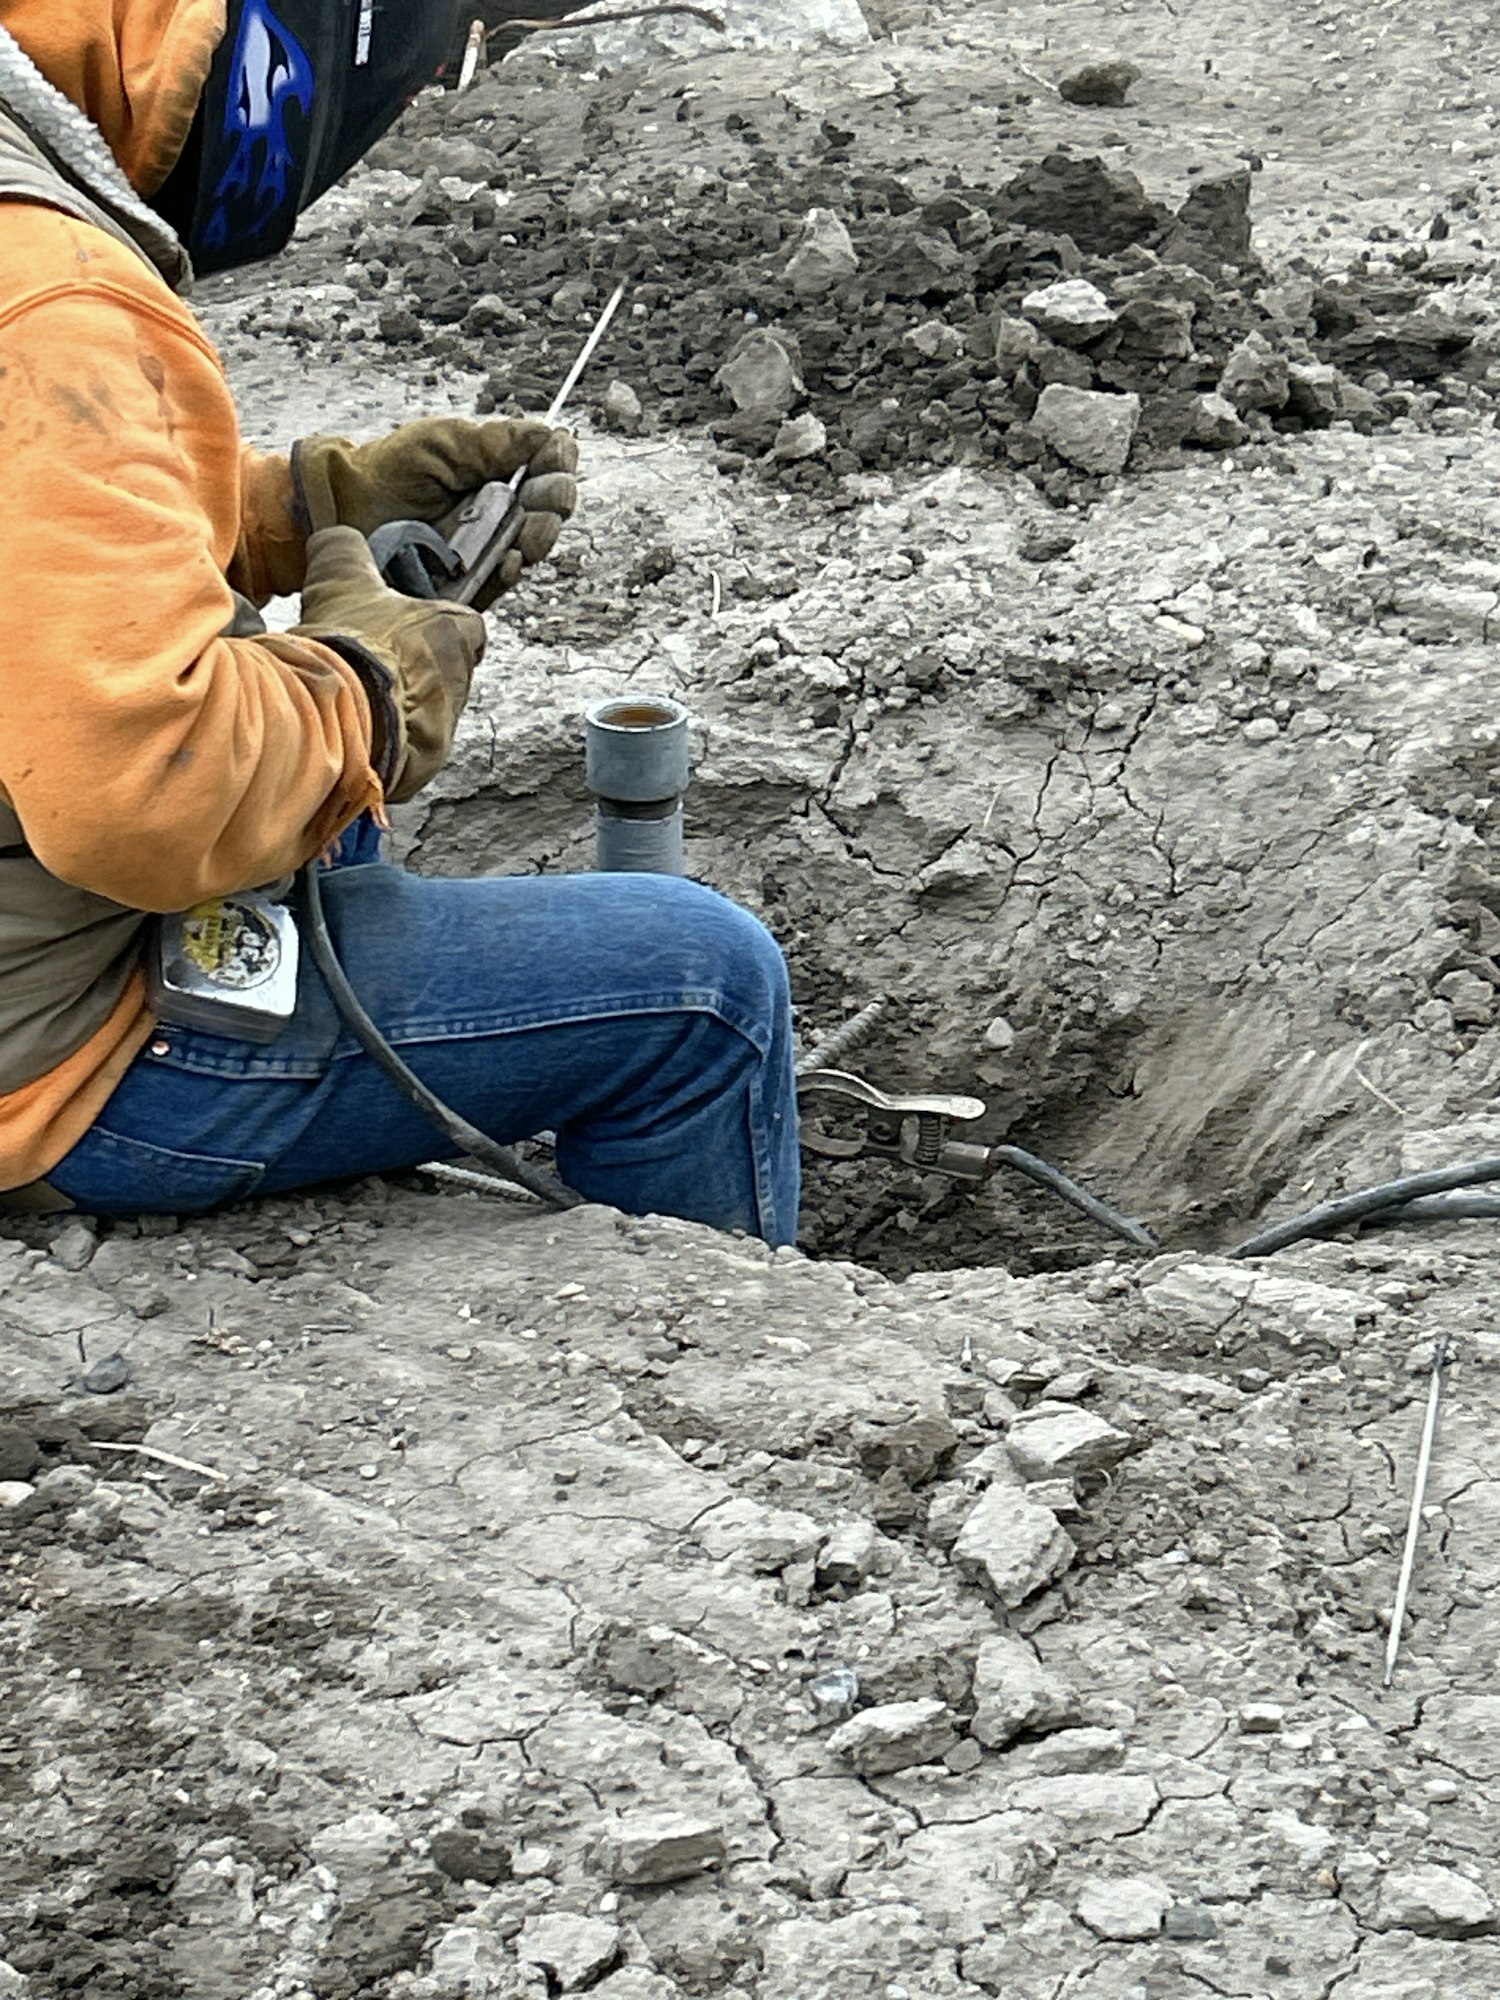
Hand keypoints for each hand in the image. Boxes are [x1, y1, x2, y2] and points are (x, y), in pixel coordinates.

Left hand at [292, 418, 578, 608]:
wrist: (344, 510)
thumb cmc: (388, 469)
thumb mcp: (445, 442)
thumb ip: (498, 442)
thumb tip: (552, 435)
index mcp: (496, 468)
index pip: (547, 466)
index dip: (559, 465)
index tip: (552, 462)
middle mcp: (497, 507)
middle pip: (550, 507)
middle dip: (554, 505)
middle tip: (541, 503)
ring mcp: (485, 544)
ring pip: (534, 544)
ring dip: (539, 538)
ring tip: (528, 537)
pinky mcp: (470, 579)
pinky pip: (503, 580)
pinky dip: (511, 570)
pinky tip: (510, 561)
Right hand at [295, 527, 486, 803]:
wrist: (344, 715)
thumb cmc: (350, 646)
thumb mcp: (339, 580)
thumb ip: (342, 551)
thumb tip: (337, 538)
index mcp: (454, 629)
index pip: (466, 626)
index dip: (436, 628)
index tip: (404, 633)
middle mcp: (460, 677)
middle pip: (445, 672)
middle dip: (414, 672)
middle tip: (372, 668)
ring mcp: (447, 723)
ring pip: (430, 712)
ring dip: (401, 707)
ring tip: (360, 701)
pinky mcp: (427, 761)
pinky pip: (412, 748)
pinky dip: (391, 742)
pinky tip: (358, 731)